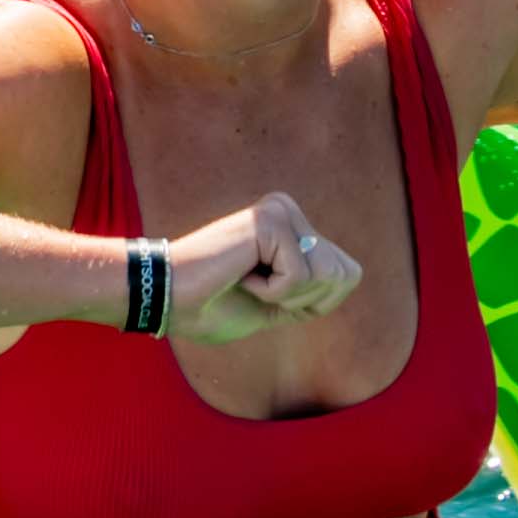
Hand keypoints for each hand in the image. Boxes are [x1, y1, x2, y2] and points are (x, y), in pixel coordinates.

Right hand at [165, 194, 363, 342]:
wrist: (167, 302)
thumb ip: (309, 286)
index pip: (348, 274)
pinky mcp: (268, 221)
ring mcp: (279, 211)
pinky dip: (269, 292)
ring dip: (286, 296)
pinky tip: (237, 275)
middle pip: (344, 275)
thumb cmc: (212, 306)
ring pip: (326, 276)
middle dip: (305, 301)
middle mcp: (288, 210)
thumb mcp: (276, 302)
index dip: (316, 303)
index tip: (270, 296)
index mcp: (291, 225)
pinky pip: (297, 277)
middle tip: (257, 289)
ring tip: (245, 280)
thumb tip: (350, 275)